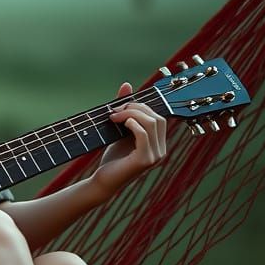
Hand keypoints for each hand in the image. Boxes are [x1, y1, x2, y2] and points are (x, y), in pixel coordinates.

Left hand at [92, 82, 166, 196]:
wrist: (103, 180)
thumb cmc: (112, 157)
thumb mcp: (120, 130)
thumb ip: (125, 109)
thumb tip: (127, 85)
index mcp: (158, 143)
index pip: (158, 117)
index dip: (142, 106)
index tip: (121, 106)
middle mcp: (160, 150)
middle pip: (157, 118)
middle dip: (136, 108)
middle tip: (115, 110)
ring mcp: (155, 156)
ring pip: (152, 123)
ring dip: (131, 114)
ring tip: (114, 117)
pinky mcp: (145, 161)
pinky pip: (144, 135)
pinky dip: (132, 124)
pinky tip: (120, 124)